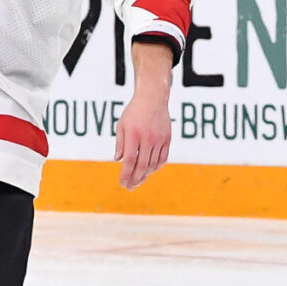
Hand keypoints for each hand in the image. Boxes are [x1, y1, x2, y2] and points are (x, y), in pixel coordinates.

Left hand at [116, 42, 172, 188]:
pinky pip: (163, 158)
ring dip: (145, 175)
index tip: (122, 183)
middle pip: (142, 165)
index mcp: (134, 135)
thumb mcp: (121, 125)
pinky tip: (149, 172)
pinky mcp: (167, 139)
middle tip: (129, 187)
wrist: (153, 98)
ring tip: (137, 182)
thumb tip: (118, 161)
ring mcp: (159, 140)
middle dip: (135, 179)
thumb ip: (120, 144)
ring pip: (153, 164)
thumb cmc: (134, 112)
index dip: (126, 174)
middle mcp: (148, 139)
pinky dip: (156, 167)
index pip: (129, 161)